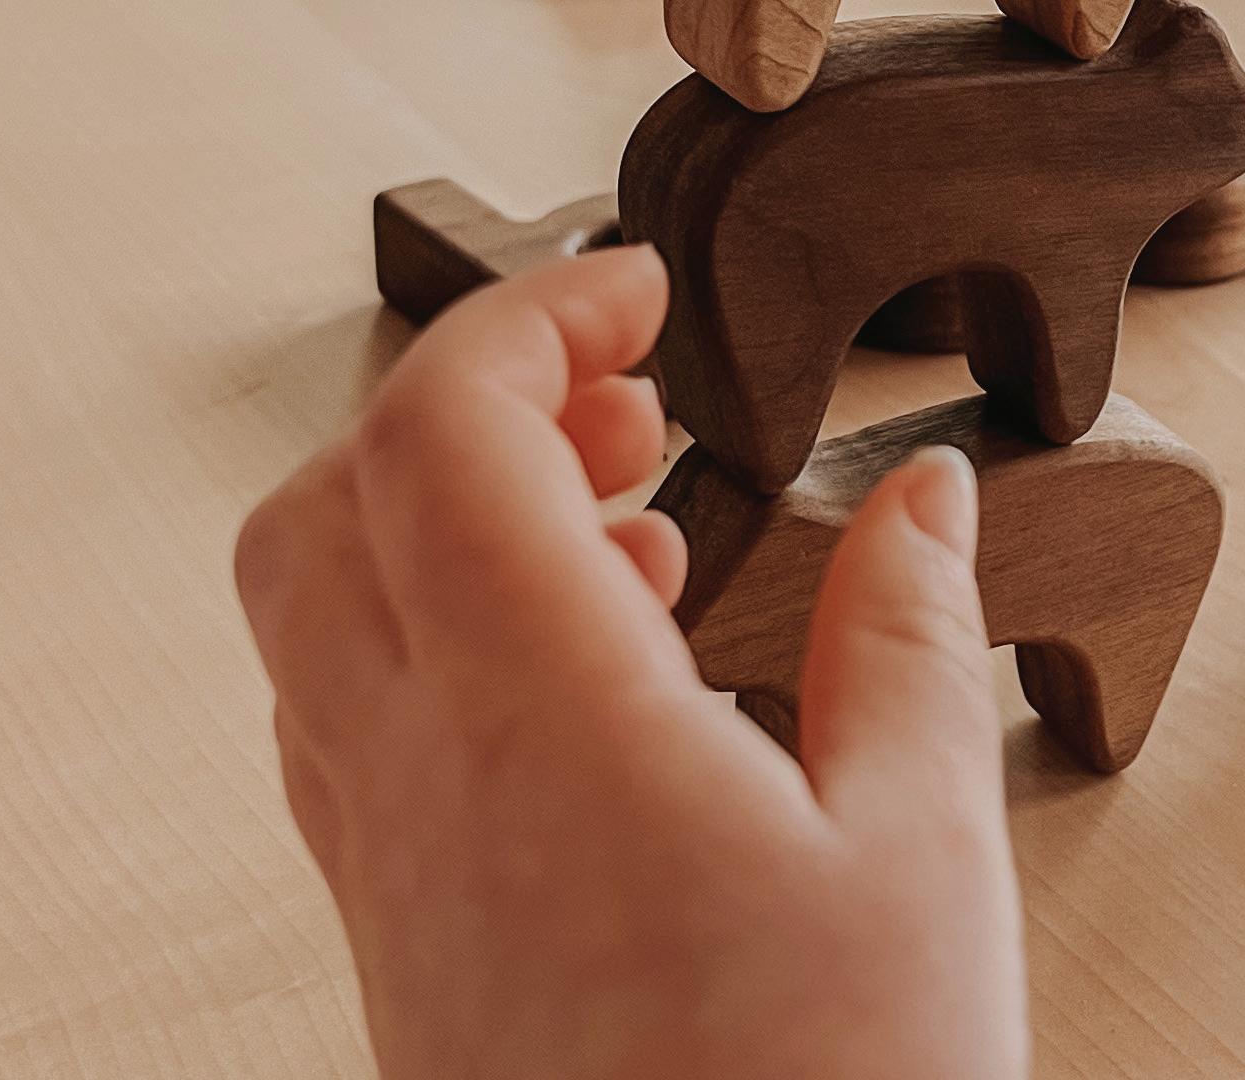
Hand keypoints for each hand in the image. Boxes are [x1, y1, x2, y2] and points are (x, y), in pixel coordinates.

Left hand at [235, 249, 1028, 1079]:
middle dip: (464, 406)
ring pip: (317, 624)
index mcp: (543, 729)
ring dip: (440, 524)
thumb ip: (907, 639)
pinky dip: (439, 642)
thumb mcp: (922, 853)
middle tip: (625, 405)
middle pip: (324, 509)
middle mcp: (421, 791)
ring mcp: (391, 880)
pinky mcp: (405, 954)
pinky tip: (598, 684)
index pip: (439, 434)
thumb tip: (928, 498)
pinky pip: (350, 736)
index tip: (641, 290)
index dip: (531, 317)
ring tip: (632, 533)